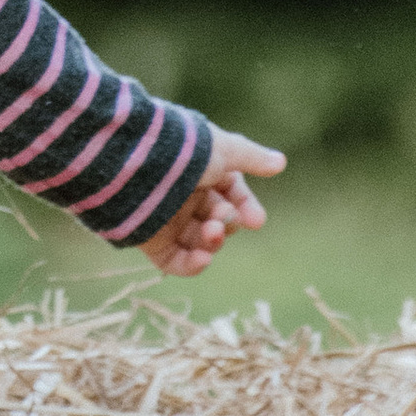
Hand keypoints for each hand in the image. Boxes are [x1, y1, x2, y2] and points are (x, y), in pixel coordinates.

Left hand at [140, 124, 285, 277]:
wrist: (135, 163)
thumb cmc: (183, 151)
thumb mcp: (223, 149)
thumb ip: (251, 157)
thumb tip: (280, 162)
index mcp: (202, 173)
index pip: (232, 196)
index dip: (246, 208)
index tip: (256, 220)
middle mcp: (186, 197)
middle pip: (220, 220)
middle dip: (227, 222)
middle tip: (221, 218)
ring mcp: (168, 220)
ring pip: (201, 242)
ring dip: (213, 242)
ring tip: (212, 232)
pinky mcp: (151, 240)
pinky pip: (175, 262)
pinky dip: (192, 265)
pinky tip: (204, 260)